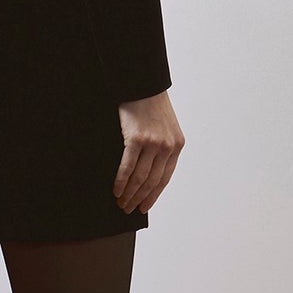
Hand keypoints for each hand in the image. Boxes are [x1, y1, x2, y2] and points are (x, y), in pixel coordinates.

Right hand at [113, 89, 183, 214]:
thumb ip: (161, 146)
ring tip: (120, 202)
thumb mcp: (165, 126)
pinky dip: (120, 181)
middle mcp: (168, 146)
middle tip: (127, 209)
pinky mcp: (137, 139)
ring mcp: (153, 143)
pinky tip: (115, 189)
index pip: (165, 178)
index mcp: (177, 145)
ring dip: (129, 193)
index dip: (153, 195)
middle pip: (152, 182)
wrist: (142, 83)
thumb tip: (148, 171)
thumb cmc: (149, 104)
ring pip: (140, 178)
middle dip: (139, 198)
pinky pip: (127, 167)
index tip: (143, 207)